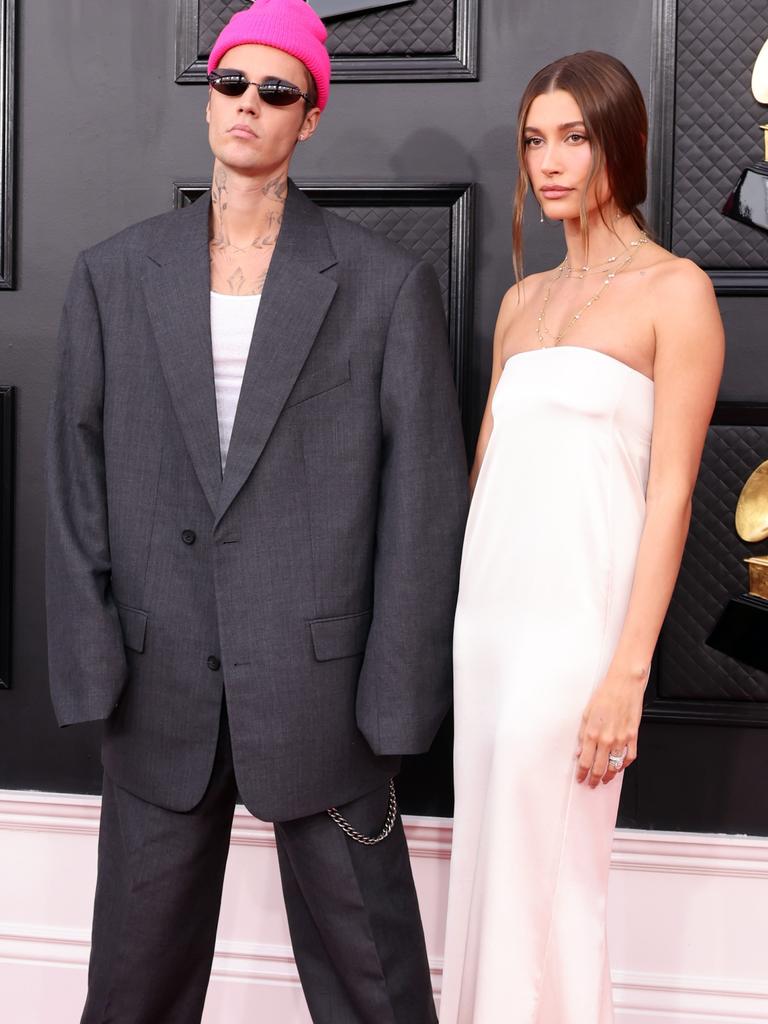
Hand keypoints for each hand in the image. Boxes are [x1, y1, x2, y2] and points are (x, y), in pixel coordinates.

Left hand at [576, 670, 645, 786]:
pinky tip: (620, 767)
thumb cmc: (605, 695)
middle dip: (594, 779)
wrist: (624, 685)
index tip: (581, 778)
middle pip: (599, 768)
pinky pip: (629, 757)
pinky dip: (624, 765)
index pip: (585, 761)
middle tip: (592, 784)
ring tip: (605, 780)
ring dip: (609, 776)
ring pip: (615, 766)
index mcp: (593, 733)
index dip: (582, 773)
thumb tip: (580, 751)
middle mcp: (607, 739)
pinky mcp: (633, 736)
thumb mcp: (586, 713)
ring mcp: (622, 739)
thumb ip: (583, 735)